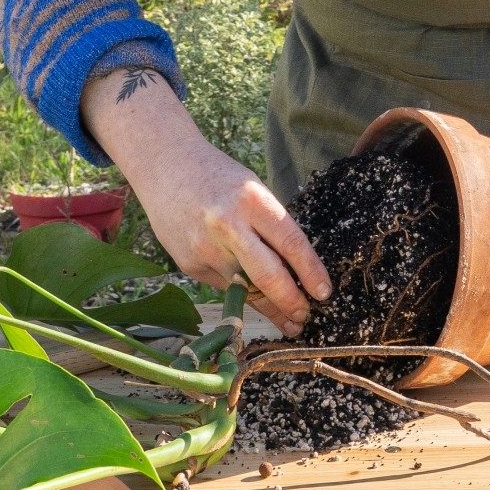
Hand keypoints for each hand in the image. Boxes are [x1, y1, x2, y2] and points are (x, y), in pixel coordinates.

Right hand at [80, 66, 330, 335]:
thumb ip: (270, 227)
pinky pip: (223, 285)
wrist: (165, 167)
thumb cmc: (218, 178)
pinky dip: (239, 291)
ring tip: (289, 322)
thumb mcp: (252, 191)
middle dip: (292, 303)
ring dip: (270, 310)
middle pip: (269, 277)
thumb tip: (296, 270)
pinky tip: (248, 292)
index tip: (324, 293)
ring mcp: (206, 249)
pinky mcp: (189, 265)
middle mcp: (228, 226)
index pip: (291, 244)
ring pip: (246, 290)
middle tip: (307, 316)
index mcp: (252, 201)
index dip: (312, 273)